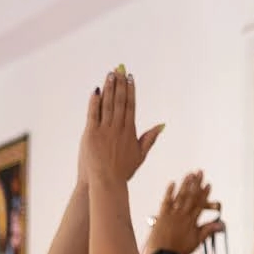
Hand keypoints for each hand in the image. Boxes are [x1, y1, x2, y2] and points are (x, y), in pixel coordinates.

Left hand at [78, 69, 162, 184]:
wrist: (106, 183)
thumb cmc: (123, 171)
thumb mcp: (140, 155)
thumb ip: (149, 138)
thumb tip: (161, 125)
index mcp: (129, 131)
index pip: (131, 106)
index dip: (130, 90)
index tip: (130, 78)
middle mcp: (118, 128)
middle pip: (120, 101)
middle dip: (120, 84)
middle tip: (119, 70)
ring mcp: (105, 131)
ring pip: (107, 105)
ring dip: (109, 88)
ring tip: (109, 75)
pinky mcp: (91, 135)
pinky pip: (93, 114)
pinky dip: (94, 102)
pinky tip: (96, 91)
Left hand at [144, 171, 223, 253]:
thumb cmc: (179, 251)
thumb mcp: (196, 242)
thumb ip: (208, 230)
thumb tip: (222, 224)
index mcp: (192, 221)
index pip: (200, 204)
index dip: (205, 193)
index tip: (208, 184)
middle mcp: (183, 216)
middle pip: (191, 197)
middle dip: (196, 183)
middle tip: (200, 172)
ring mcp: (172, 215)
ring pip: (180, 196)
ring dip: (185, 184)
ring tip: (189, 174)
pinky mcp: (161, 216)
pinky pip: (166, 201)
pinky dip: (169, 192)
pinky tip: (172, 183)